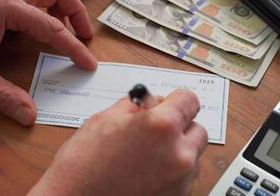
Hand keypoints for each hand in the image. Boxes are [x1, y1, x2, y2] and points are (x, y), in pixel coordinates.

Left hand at [0, 0, 96, 125]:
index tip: (87, 63)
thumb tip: (28, 114)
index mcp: (7, 8)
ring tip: (69, 29)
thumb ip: (2, 95)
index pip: (53, 28)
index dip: (74, 47)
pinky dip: (46, 9)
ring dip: (63, 7)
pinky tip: (42, 27)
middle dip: (76, 12)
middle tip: (84, 34)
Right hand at [28, 90, 207, 195]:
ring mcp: (180, 180)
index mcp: (161, 127)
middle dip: (180, 126)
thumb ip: (136, 106)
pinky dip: (173, 170)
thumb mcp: (105, 120)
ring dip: (178, 149)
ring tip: (149, 154)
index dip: (178, 99)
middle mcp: (178, 155)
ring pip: (193, 154)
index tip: (172, 103)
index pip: (190, 100)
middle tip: (157, 129)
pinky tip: (148, 170)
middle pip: (197, 129)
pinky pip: (185, 176)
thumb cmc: (82, 166)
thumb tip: (150, 101)